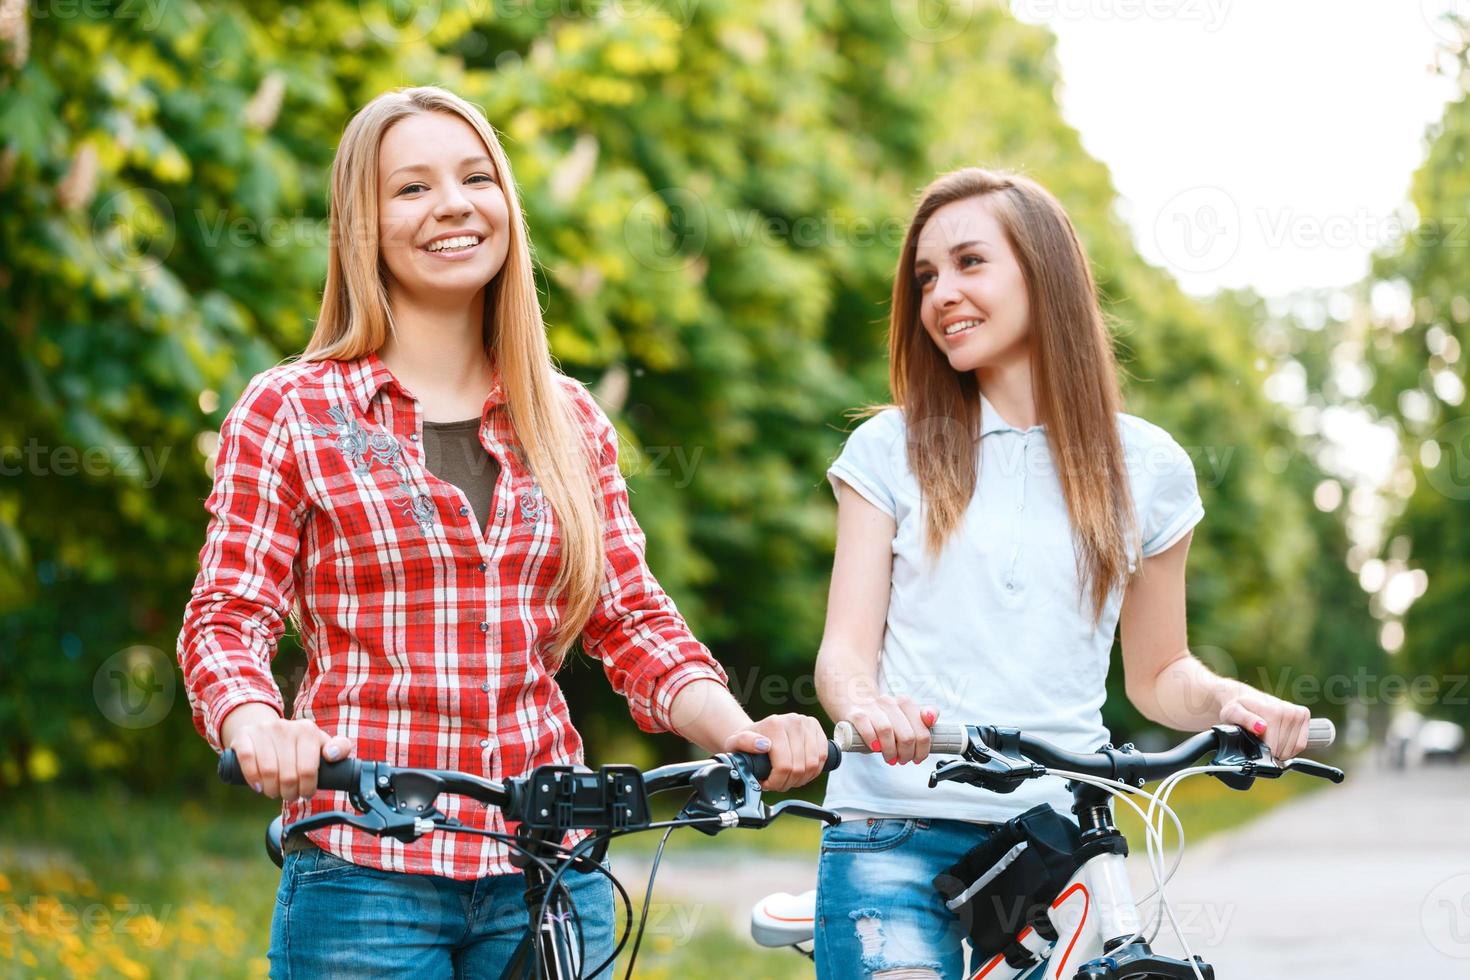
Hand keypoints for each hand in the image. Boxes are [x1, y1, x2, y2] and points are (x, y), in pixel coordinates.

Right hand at [221, 703, 354, 800]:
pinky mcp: (244, 736)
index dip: (307, 788)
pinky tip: (258, 787)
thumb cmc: (298, 745)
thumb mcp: (320, 744)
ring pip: (268, 771)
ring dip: (272, 790)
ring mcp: (263, 730)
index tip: (305, 794)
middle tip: (289, 795)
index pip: (308, 769)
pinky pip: (247, 761)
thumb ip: (339, 748)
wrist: (266, 730)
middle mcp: (285, 727)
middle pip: (288, 775)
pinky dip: (253, 779)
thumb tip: (333, 755)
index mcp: (307, 730)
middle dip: (289, 793)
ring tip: (275, 792)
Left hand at [722, 713, 829, 791]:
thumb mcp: (735, 743)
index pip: (785, 766)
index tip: (767, 784)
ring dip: (802, 779)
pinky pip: (823, 757)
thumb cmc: (747, 741)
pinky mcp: (817, 728)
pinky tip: (802, 772)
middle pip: (799, 768)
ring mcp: (807, 723)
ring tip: (788, 779)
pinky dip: (814, 771)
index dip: (777, 782)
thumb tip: (763, 745)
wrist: (758, 731)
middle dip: (788, 782)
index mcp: (775, 725)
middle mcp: (794, 721)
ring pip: (813, 765)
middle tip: (777, 783)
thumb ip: (743, 743)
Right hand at [842, 694, 937, 764]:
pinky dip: (872, 740)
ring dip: (890, 751)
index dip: (922, 749)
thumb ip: (923, 720)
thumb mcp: (905, 719)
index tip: (918, 757)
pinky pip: (866, 727)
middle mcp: (889, 702)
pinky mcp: (856, 713)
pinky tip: (875, 748)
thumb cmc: (883, 717)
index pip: (922, 730)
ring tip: (890, 758)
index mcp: (905, 703)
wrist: (855, 704)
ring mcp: (872, 706)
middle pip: (907, 735)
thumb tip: (930, 719)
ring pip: (887, 730)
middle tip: (902, 760)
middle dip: (906, 754)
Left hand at [1218, 690, 1310, 759]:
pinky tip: (1279, 740)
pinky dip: (1290, 748)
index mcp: (1272, 710)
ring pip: (1293, 748)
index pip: (1272, 746)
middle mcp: (1288, 710)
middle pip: (1282, 749)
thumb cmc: (1238, 708)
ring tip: (1268, 739)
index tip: (1255, 747)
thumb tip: (1261, 727)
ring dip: (1280, 750)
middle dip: (1270, 751)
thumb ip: (1245, 720)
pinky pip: (1301, 744)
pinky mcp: (1304, 715)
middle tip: (1260, 742)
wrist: (1246, 697)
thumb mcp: (1233, 713)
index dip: (1263, 752)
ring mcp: (1298, 712)